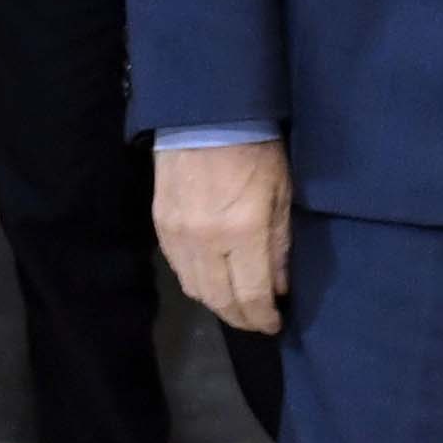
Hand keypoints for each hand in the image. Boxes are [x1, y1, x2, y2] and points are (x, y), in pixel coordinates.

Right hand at [156, 140, 292, 331]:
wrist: (206, 118)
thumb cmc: (257, 152)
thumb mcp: (282, 196)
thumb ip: (279, 247)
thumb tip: (278, 288)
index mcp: (243, 233)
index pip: (251, 295)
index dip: (263, 318)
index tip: (274, 325)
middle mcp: (206, 242)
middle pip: (219, 300)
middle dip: (240, 318)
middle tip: (256, 322)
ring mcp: (178, 235)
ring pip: (195, 289)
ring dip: (217, 305)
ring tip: (237, 307)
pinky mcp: (160, 226)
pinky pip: (178, 269)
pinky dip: (197, 283)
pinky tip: (212, 282)